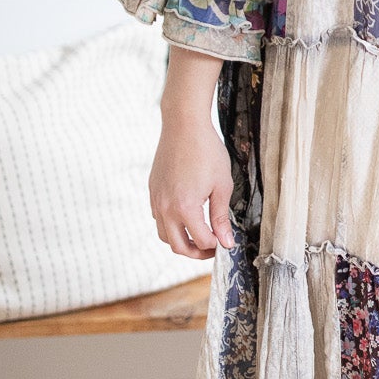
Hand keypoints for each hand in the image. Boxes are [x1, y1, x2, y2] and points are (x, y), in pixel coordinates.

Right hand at [149, 110, 234, 257]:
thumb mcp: (222, 185)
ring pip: (164, 235)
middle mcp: (166, 208)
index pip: (201, 241)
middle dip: (197, 253)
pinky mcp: (152, 191)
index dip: (216, 245)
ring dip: (181, 241)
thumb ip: (221, 217)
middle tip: (212, 248)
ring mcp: (156, 200)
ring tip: (199, 235)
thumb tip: (226, 241)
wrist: (184, 126)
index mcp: (185, 208)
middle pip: (178, 246)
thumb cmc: (207, 152)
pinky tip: (186, 216)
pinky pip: (158, 218)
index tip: (226, 241)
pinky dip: (171, 225)